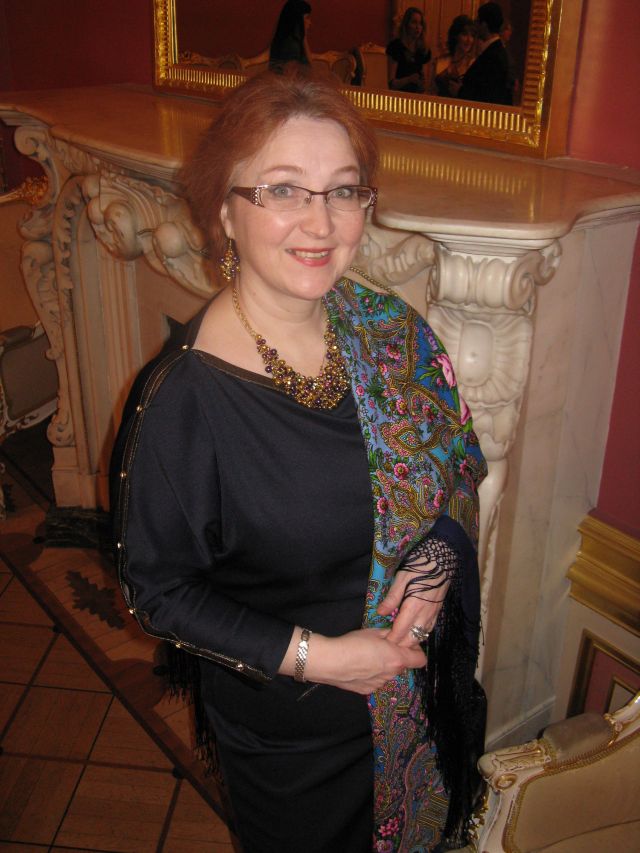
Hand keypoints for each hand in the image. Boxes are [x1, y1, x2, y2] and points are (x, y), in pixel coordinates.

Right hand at [304, 628, 425, 694]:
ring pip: (388, 673)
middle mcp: (391, 675)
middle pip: (402, 665)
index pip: (421, 660)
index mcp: (397, 659)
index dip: (415, 650)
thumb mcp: (373, 632)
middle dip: (396, 656)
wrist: (330, 662)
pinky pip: (375, 680)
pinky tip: (358, 666)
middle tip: (381, 646)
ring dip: (383, 665)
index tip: (404, 643)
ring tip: (365, 656)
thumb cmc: (353, 643)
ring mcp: (379, 685)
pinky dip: (372, 674)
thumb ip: (390, 635)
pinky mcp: (367, 691)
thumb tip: (397, 635)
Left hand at [377, 568, 449, 647]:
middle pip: (412, 639)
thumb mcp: (401, 578)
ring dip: (410, 641)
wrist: (441, 560)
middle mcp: (425, 615)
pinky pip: (429, 630)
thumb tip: (380, 613)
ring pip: (422, 637)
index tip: (382, 640)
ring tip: (399, 638)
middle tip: (389, 640)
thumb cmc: (419, 567)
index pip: (400, 631)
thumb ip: (392, 598)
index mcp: (414, 607)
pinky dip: (420, 635)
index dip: (391, 639)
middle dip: (400, 643)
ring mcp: (433, 614)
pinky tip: (413, 631)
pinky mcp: (438, 612)